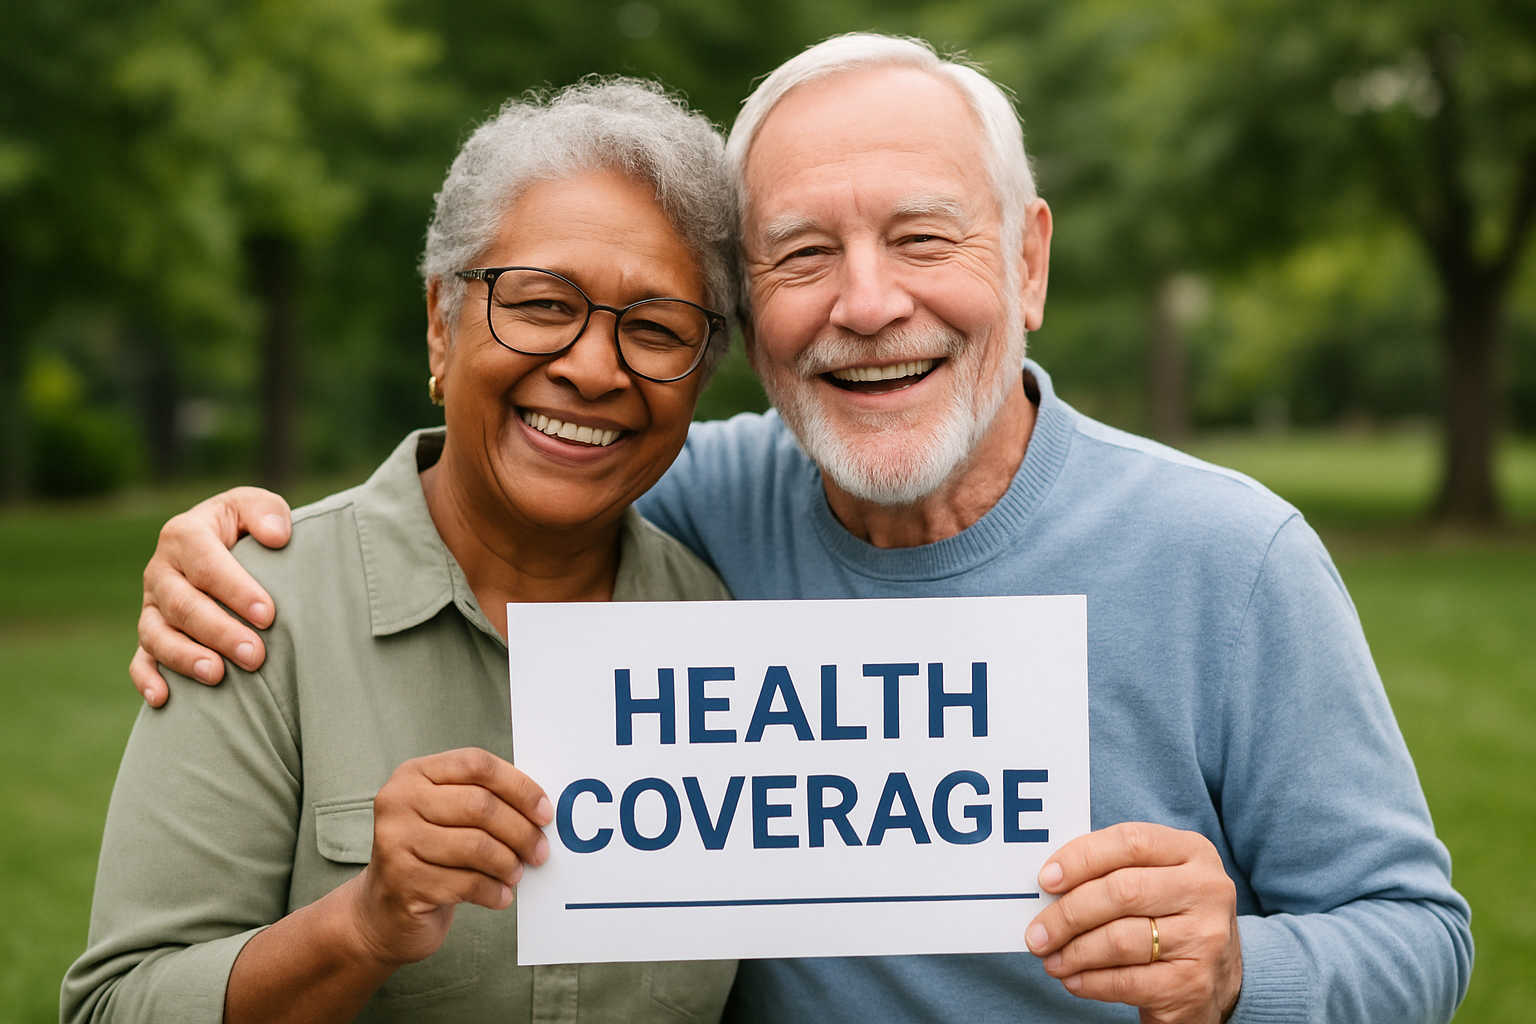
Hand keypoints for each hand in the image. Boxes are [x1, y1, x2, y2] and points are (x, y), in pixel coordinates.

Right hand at [131, 487, 293, 705]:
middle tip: (255, 656)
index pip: (207, 565)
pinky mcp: (150, 632)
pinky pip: (139, 659)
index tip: (268, 615)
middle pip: (183, 605)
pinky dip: (146, 679)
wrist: (223, 544)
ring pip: (157, 635)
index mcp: (185, 535)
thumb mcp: (255, 506)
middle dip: (219, 632)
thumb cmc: (246, 526)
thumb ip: (266, 512)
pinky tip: (164, 698)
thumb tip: (276, 537)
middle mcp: (162, 571)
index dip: (236, 591)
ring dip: (185, 658)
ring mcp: (152, 604)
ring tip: (216, 675)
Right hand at [346, 748, 554, 967]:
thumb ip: (484, 800)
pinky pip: (466, 883)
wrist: (383, 910)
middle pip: (480, 805)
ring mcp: (395, 840)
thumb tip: (542, 808)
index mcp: (415, 773)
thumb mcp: (448, 815)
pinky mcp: (402, 881)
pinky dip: (493, 891)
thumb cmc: (430, 854)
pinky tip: (501, 895)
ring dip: (508, 863)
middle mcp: (399, 800)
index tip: (545, 813)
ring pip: (476, 846)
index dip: (519, 787)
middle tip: (540, 852)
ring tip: (517, 874)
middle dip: (520, 830)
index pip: (477, 764)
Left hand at [1025, 822, 1241, 1023]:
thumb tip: (1050, 883)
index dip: (1082, 858)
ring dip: (1074, 952)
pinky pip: (1126, 981)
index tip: (1045, 880)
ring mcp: (1204, 938)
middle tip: (1038, 932)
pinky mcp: (1193, 983)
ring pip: (1120, 940)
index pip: (1130, 842)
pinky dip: (1090, 981)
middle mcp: (1206, 890)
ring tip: (1050, 958)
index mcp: (1193, 852)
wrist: (1220, 979)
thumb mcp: (1157, 879)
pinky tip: (1073, 979)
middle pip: (1122, 891)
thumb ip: (1113, 870)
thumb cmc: (1169, 917)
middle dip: (1069, 913)